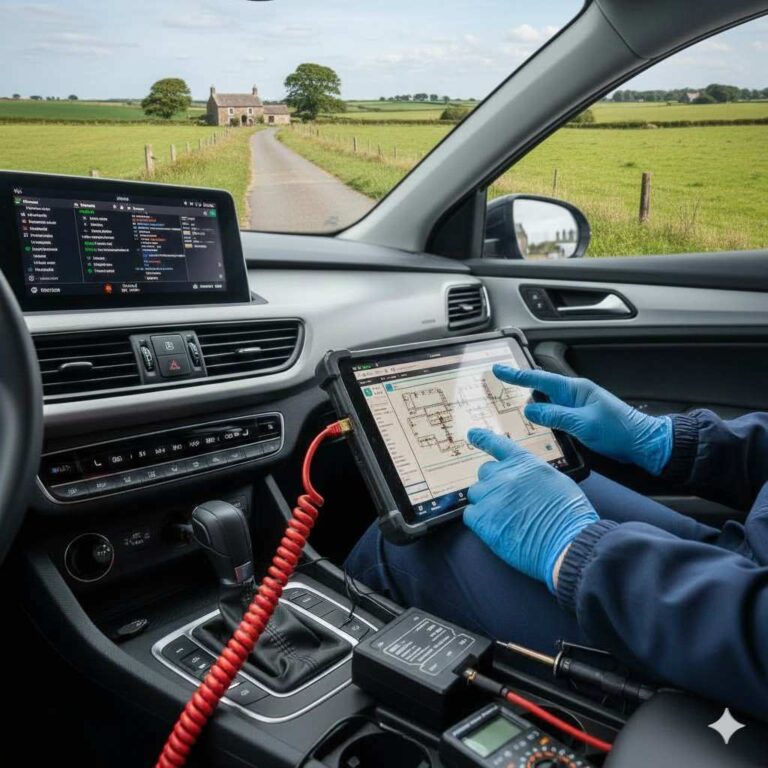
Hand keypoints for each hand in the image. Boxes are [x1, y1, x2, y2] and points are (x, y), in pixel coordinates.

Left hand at [464, 428, 597, 591]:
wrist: (567, 540)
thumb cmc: (569, 515)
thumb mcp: (556, 481)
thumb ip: (533, 475)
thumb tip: (523, 481)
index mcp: (525, 463)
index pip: (498, 444)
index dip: (483, 438)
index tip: (472, 434)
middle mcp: (505, 474)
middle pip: (485, 473)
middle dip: (492, 484)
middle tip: (506, 502)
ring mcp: (491, 495)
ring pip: (476, 494)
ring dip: (486, 504)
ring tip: (505, 519)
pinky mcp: (482, 517)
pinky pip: (470, 515)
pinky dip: (480, 521)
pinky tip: (497, 529)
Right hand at [492, 365, 672, 475]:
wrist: (643, 443)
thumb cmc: (619, 430)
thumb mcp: (584, 423)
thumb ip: (556, 416)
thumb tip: (530, 410)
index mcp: (576, 389)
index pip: (540, 380)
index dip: (517, 376)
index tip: (499, 370)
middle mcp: (575, 395)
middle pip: (541, 388)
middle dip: (519, 386)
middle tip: (498, 386)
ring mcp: (577, 407)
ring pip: (547, 403)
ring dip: (529, 404)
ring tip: (508, 406)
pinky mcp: (580, 420)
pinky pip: (554, 415)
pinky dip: (541, 417)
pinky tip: (534, 424)